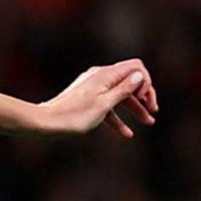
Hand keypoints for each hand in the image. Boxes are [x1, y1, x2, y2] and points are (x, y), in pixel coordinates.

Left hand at [36, 59, 158, 137]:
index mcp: (105, 74)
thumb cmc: (75, 115)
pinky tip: (127, 134)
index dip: (145, 81)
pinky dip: (118, 117)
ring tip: (148, 122)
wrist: (47, 123)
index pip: (136, 67)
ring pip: (120, 95)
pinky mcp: (87, 99)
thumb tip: (140, 75)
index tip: (145, 99)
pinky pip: (107, 105)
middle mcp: (99, 76)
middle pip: (129, 80)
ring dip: (135, 108)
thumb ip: (124, 89)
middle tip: (153, 111)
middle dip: (144, 95)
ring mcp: (93, 87)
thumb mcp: (105, 104)